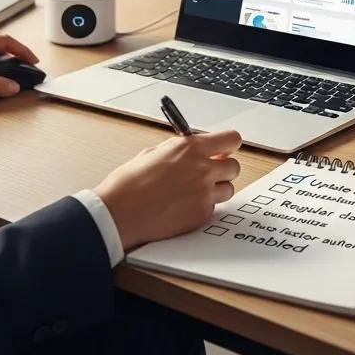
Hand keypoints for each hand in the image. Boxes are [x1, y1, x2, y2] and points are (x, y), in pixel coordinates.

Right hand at [95, 130, 241, 250]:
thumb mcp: (155, 152)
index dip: (228, 144)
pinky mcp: (201, 215)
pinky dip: (204, 206)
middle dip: (223, 168)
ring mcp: (204, 194)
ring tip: (195, 190)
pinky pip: (213, 207)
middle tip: (209, 171)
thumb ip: (181, 149)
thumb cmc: (130, 182)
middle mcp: (202, 169)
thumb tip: (195, 149)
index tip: (224, 148)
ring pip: (228, 189)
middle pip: (234, 166)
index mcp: (191, 148)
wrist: (120, 212)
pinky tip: (185, 205)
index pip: (232, 139)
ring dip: (217, 188)